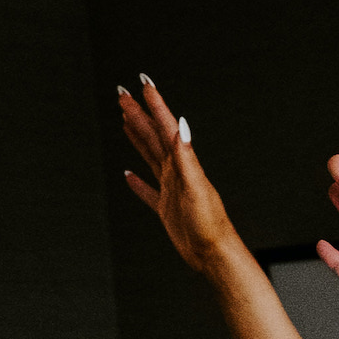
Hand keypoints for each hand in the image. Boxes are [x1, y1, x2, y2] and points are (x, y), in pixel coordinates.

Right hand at [118, 75, 233, 272]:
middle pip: (154, 137)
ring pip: (150, 157)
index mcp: (184, 164)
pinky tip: (128, 175)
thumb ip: (186, 157)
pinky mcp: (167, 210)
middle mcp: (177, 173)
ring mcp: (172, 190)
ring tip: (125, 121)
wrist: (215, 255)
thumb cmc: (210, 225)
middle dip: (139, 114)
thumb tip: (181, 126)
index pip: (166, 127)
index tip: (144, 83)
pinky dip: (137, 183)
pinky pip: (148, 192)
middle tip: (123, 94)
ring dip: (138, 138)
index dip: (155, 105)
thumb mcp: (197, 187)